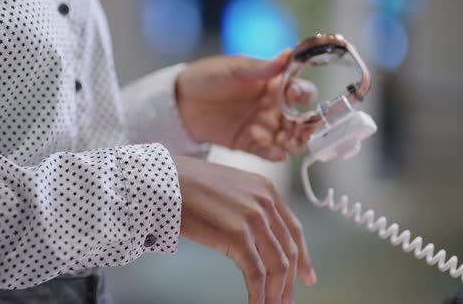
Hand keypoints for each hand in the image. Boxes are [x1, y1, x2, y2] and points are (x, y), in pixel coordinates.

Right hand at [175, 156, 316, 303]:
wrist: (163, 179)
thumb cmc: (185, 183)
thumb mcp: (227, 188)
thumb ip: (244, 206)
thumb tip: (250, 234)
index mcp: (265, 189)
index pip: (294, 230)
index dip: (304, 257)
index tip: (307, 277)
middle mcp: (265, 202)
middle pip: (289, 250)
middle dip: (290, 281)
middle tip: (286, 301)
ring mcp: (253, 219)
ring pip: (277, 265)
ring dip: (276, 292)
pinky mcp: (237, 236)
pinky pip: (256, 274)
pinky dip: (259, 295)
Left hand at [176, 53, 317, 160]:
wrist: (181, 101)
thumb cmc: (208, 77)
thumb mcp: (234, 69)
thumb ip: (260, 68)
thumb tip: (288, 55)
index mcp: (274, 84)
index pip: (300, 90)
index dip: (304, 93)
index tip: (297, 95)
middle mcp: (274, 107)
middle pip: (301, 119)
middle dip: (307, 125)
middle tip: (303, 129)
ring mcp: (263, 127)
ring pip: (289, 138)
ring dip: (296, 142)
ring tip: (292, 143)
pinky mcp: (249, 144)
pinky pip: (267, 152)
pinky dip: (275, 154)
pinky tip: (278, 154)